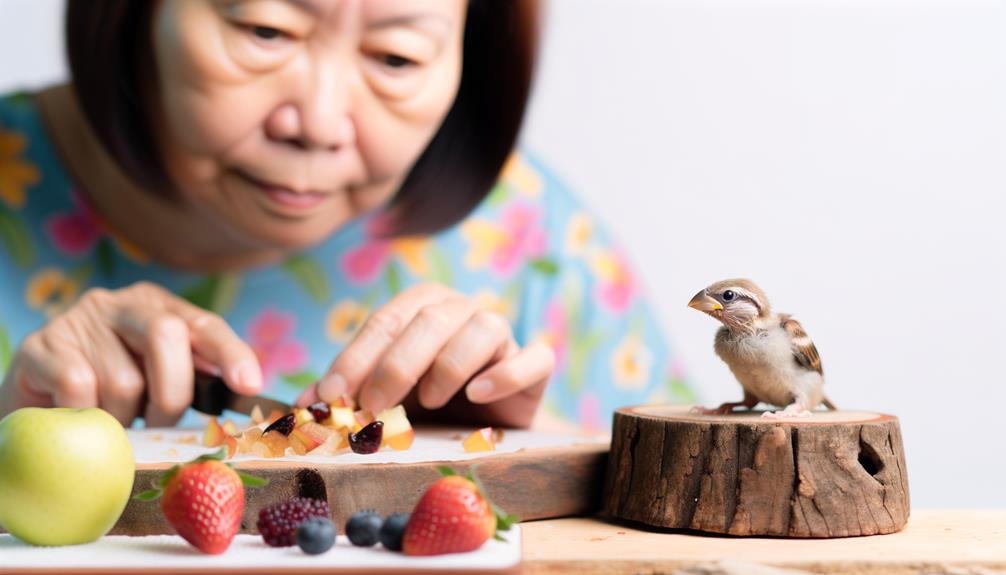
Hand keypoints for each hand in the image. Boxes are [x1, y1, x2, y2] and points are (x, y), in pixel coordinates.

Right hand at [0, 282, 261, 425]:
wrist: (35, 401)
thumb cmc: (109, 395)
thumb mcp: (157, 382)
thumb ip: (193, 382)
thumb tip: (243, 400)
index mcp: (159, 308)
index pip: (204, 324)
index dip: (230, 352)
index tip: (250, 385)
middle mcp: (121, 304)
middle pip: (167, 335)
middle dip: (172, 394)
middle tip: (157, 422)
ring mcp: (78, 320)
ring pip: (123, 379)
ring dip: (122, 417)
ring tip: (109, 420)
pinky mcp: (40, 346)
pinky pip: (80, 388)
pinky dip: (86, 415)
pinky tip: (78, 416)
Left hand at [297, 284, 554, 427]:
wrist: (483, 430)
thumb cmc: (423, 407)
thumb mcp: (381, 399)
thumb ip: (346, 395)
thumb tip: (301, 407)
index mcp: (419, 308)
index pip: (384, 322)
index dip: (357, 357)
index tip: (334, 395)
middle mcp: (460, 311)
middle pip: (430, 320)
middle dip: (396, 365)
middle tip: (374, 408)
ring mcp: (501, 333)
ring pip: (483, 326)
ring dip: (450, 364)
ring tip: (428, 401)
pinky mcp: (535, 366)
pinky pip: (533, 357)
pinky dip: (507, 374)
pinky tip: (480, 395)